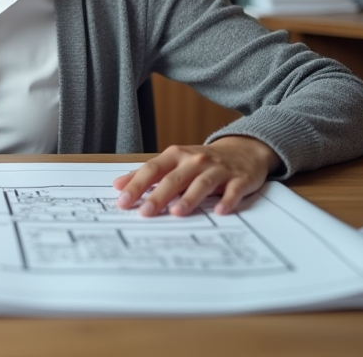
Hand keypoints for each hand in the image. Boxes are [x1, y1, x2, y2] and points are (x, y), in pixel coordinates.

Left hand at [112, 136, 281, 216]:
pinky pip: (233, 190)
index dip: (137, 184)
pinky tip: (220, 210)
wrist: (244, 149)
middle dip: (158, 195)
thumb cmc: (202, 160)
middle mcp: (195, 161)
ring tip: (176, 212)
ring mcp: (218, 169)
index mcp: (177, 155)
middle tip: (144, 212)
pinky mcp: (239, 179)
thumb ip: (147, 173)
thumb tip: (118, 185)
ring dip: (189, 198)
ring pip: (201, 183)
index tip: (123, 200)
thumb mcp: (175, 161)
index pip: (153, 169)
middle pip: (174, 179)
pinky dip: (227, 200)